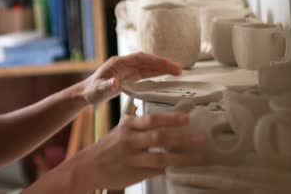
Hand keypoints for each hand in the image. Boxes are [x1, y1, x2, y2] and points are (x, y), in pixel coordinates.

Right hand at [79, 112, 206, 189]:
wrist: (89, 166)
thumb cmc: (109, 146)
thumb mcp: (121, 130)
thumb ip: (140, 125)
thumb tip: (168, 119)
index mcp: (128, 126)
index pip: (151, 119)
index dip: (170, 118)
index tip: (188, 117)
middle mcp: (130, 141)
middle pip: (159, 137)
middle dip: (182, 138)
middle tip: (201, 138)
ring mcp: (133, 158)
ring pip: (161, 158)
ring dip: (183, 157)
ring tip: (200, 156)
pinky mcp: (135, 173)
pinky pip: (158, 171)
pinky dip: (172, 170)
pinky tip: (185, 169)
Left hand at [81, 52, 181, 104]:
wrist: (86, 93)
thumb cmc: (91, 91)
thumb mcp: (97, 91)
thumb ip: (105, 86)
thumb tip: (114, 82)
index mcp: (118, 63)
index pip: (140, 58)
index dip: (154, 60)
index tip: (168, 64)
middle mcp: (125, 63)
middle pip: (147, 60)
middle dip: (163, 63)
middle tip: (179, 69)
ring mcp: (128, 69)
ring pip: (148, 66)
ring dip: (162, 68)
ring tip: (178, 72)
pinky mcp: (130, 76)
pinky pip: (146, 73)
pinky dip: (156, 73)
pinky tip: (166, 76)